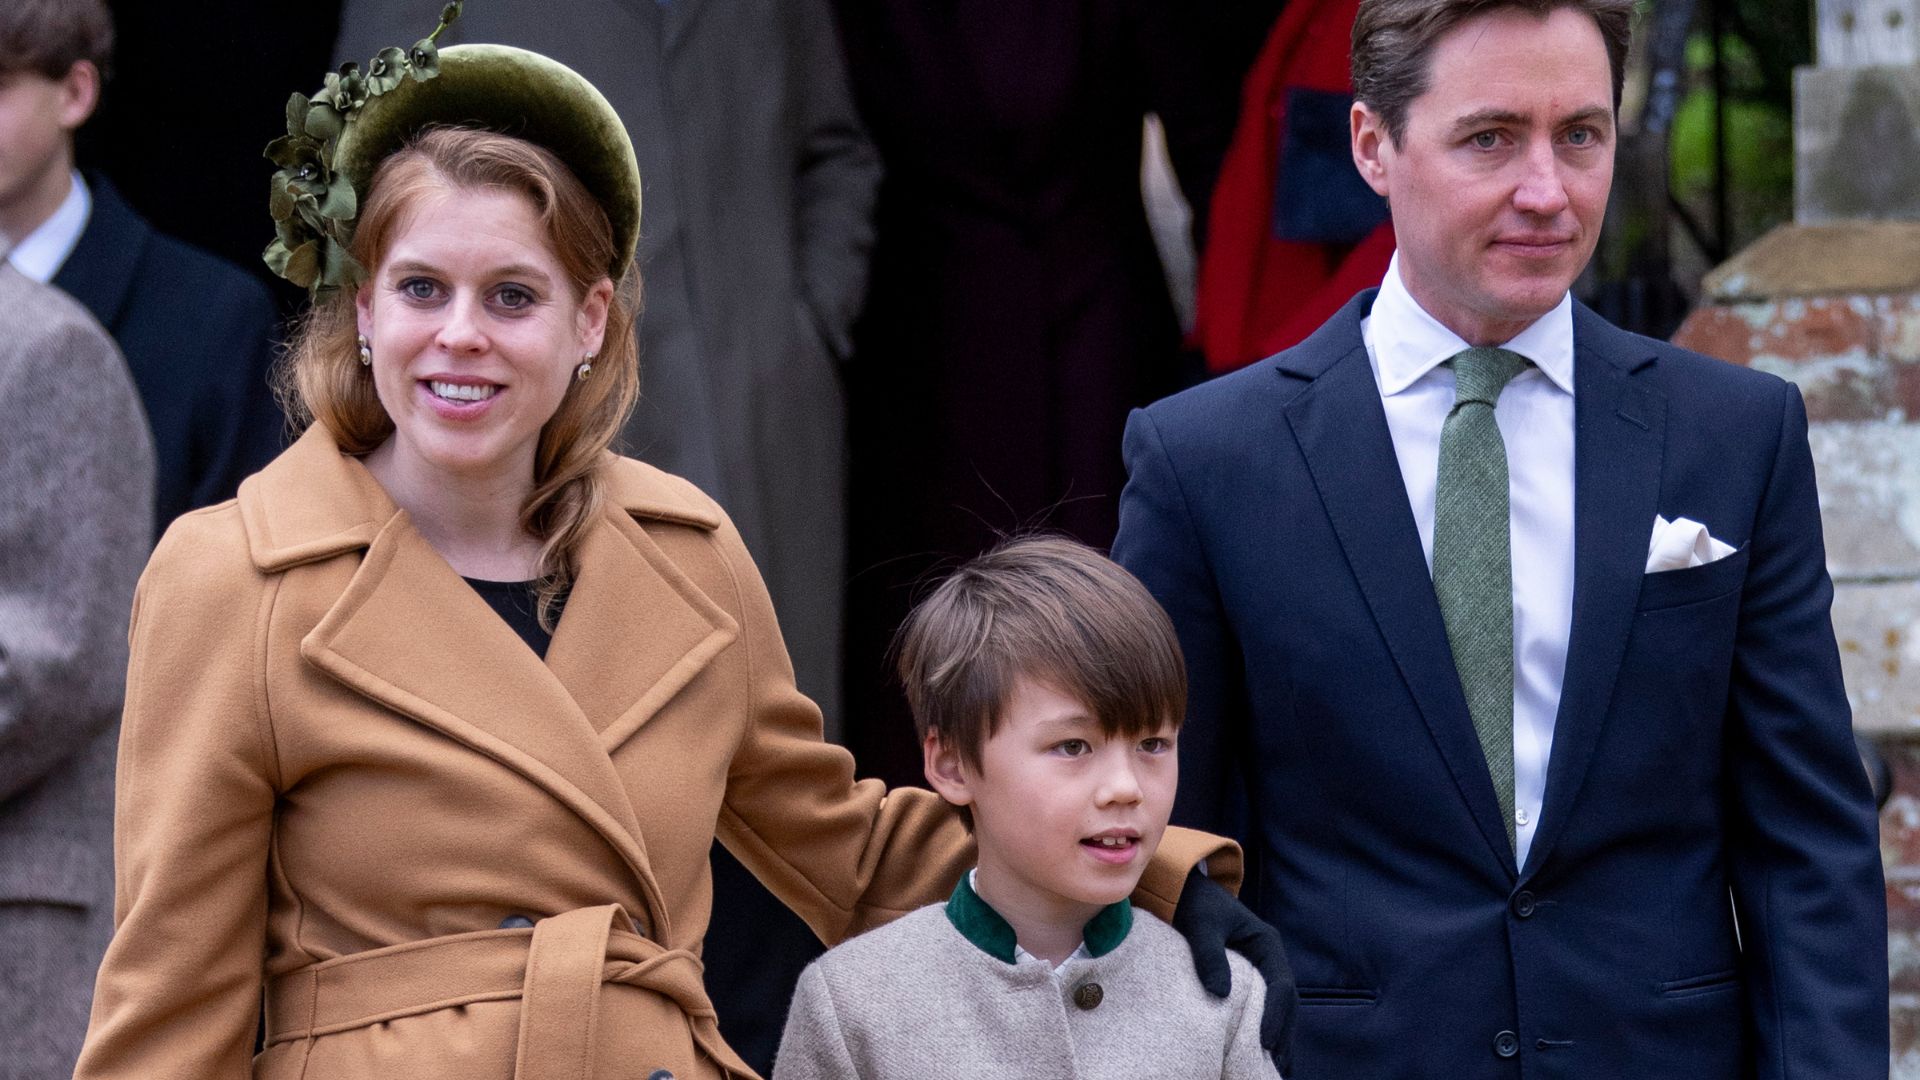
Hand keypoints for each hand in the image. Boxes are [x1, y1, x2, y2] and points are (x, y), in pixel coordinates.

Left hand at [1171, 868, 1296, 1072]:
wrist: (1181, 892)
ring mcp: (1259, 971)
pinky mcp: (1246, 981)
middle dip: (1282, 1036)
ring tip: (1271, 1068)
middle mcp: (1269, 959)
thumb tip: (1220, 994)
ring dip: (1277, 1038)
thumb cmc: (1193, 905)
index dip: (1276, 1015)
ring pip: (1277, 1009)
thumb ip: (1209, 955)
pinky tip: (1257, 1054)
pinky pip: (1260, 1008)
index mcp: (1267, 944)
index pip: (1281, 985)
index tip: (1264, 1042)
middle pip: (1286, 1004)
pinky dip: (1262, 1030)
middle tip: (1274, 1067)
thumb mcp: (1200, 925)